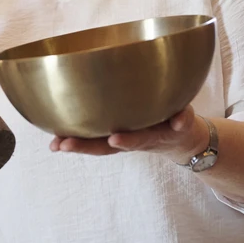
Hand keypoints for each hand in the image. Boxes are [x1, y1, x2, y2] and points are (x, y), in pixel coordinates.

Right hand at [49, 105, 209, 164]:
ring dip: (129, 141)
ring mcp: (158, 134)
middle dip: (88, 146)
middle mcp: (135, 139)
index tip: (54, 144)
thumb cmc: (150, 125)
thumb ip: (105, 110)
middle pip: (110, 146)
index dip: (75, 144)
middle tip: (66, 144)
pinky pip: (182, 121)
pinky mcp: (182, 125)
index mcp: (121, 135)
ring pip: (142, 139)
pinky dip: (181, 119)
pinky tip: (179, 117)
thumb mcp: (129, 119)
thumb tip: (71, 96)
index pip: (94, 142)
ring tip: (115, 138)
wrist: (189, 140)